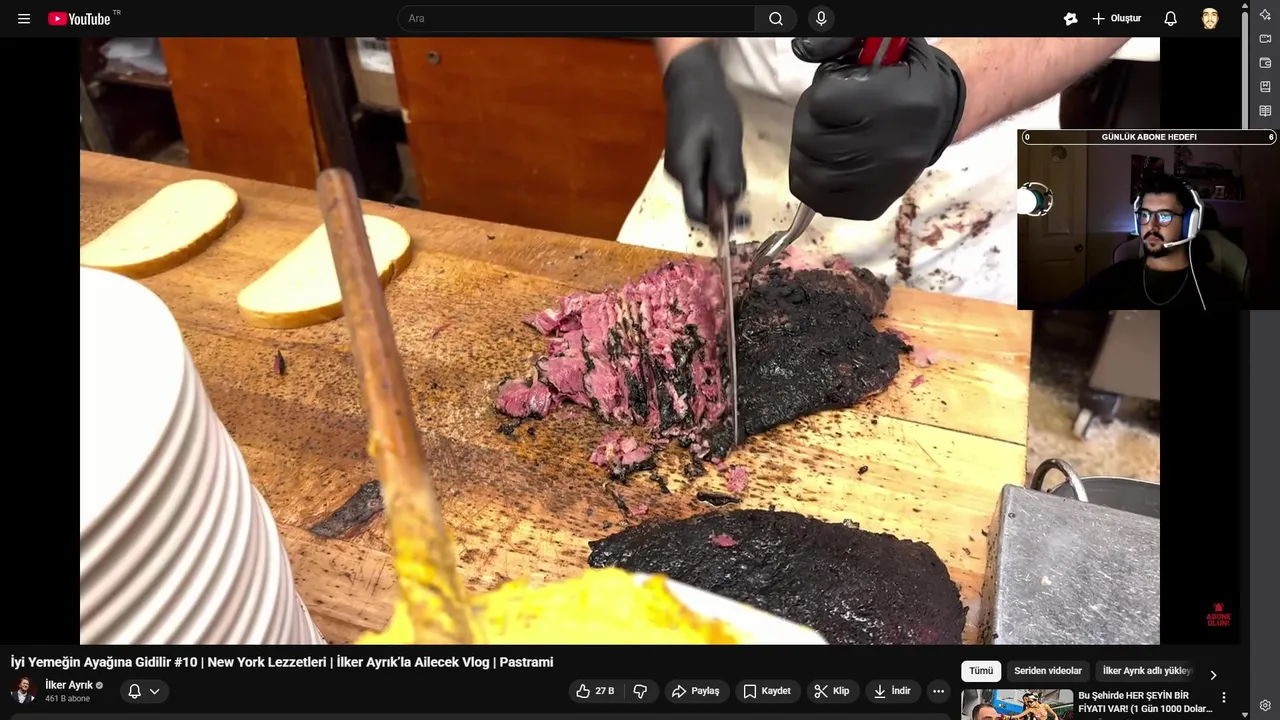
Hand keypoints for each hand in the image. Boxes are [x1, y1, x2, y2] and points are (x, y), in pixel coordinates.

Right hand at [661, 42, 745, 222]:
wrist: (691, 80)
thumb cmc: (711, 107)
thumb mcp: (726, 140)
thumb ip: (727, 174)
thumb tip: (730, 206)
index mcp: (685, 172)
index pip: (697, 213)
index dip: (718, 223)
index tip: (741, 220)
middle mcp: (677, 174)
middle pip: (700, 204)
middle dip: (723, 203)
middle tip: (743, 185)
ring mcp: (677, 166)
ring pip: (702, 190)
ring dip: (721, 187)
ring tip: (735, 162)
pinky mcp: (682, 157)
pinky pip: (700, 177)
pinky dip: (716, 176)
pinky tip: (726, 156)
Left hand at [788, 37, 965, 220]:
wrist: (936, 113)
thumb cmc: (901, 75)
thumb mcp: (880, 42)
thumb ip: (839, 39)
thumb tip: (801, 48)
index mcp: (898, 103)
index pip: (821, 103)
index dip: (822, 92)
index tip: (841, 88)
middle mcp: (892, 149)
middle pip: (810, 140)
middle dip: (810, 122)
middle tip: (831, 115)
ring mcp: (881, 183)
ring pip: (808, 172)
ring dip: (807, 151)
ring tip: (829, 136)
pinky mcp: (870, 205)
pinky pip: (817, 199)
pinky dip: (812, 181)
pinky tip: (828, 163)